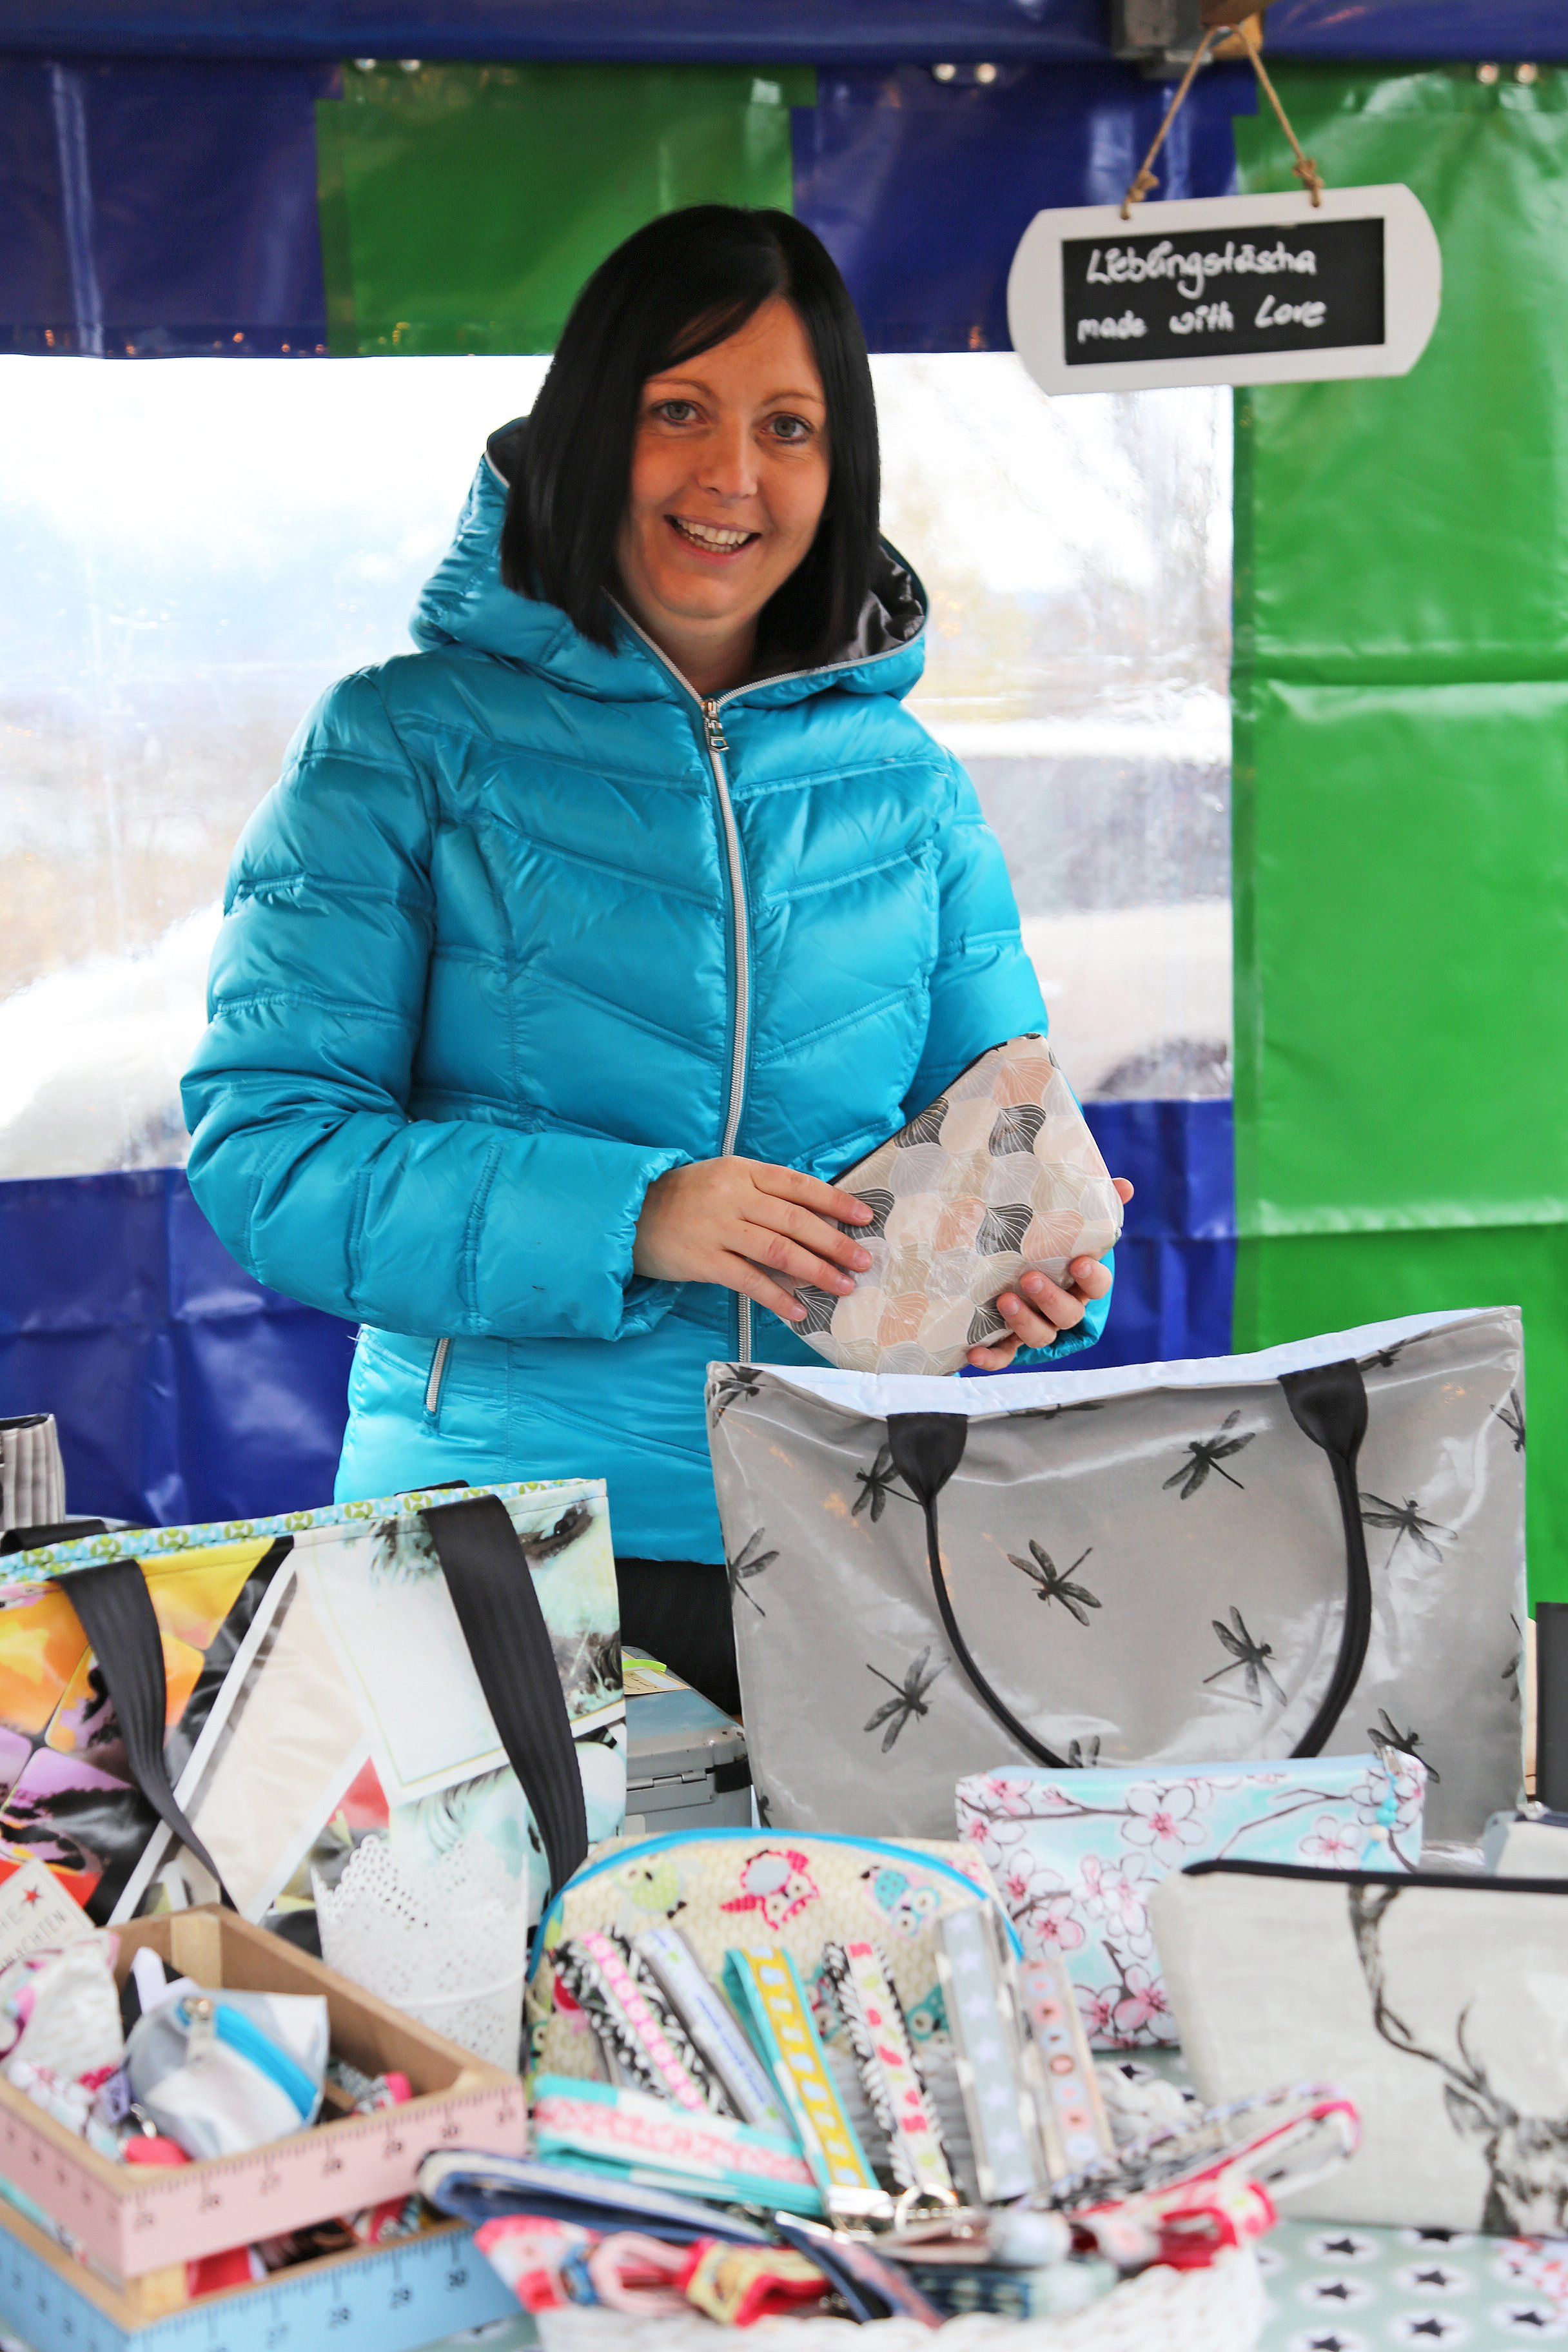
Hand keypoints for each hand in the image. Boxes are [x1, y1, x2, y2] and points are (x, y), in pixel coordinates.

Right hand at [633, 1157, 873, 1323]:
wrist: (631, 1215)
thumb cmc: (686, 1198)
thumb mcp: (725, 1181)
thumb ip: (764, 1196)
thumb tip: (814, 1225)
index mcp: (743, 1172)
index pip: (798, 1185)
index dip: (834, 1202)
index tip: (865, 1217)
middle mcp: (733, 1197)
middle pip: (794, 1220)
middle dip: (834, 1242)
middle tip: (863, 1261)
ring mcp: (718, 1229)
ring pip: (778, 1250)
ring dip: (815, 1271)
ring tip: (842, 1287)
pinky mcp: (704, 1261)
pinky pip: (749, 1281)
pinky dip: (777, 1297)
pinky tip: (799, 1311)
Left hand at [966, 1178, 1134, 1370]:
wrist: (1013, 1262)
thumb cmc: (1048, 1241)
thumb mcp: (1067, 1219)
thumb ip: (1095, 1201)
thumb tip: (1123, 1187)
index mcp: (1080, 1281)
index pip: (1098, 1285)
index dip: (1092, 1277)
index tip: (1081, 1261)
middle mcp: (1062, 1307)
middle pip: (1068, 1314)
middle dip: (1051, 1298)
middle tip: (1030, 1277)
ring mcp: (1037, 1325)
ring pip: (1041, 1336)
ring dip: (1024, 1322)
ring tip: (1005, 1300)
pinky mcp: (1009, 1340)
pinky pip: (1004, 1355)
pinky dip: (991, 1358)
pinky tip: (973, 1351)